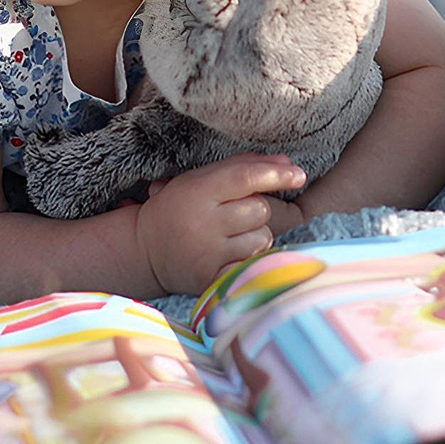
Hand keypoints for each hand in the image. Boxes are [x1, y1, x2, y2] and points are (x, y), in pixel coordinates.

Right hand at [136, 154, 308, 295]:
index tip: (299, 175)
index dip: (277, 174)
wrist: (145, 251)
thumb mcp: (200, 179)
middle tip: (235, 211)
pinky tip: (231, 253)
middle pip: (260, 209)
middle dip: (258, 207)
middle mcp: (202, 224)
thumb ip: (242, 166)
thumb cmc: (180, 208)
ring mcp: (207, 255)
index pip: (246, 178)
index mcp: (196, 192)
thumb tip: (288, 163)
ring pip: (262, 237)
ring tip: (232, 234)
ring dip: (256, 234)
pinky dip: (250, 257)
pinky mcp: (211, 279)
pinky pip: (252, 263)